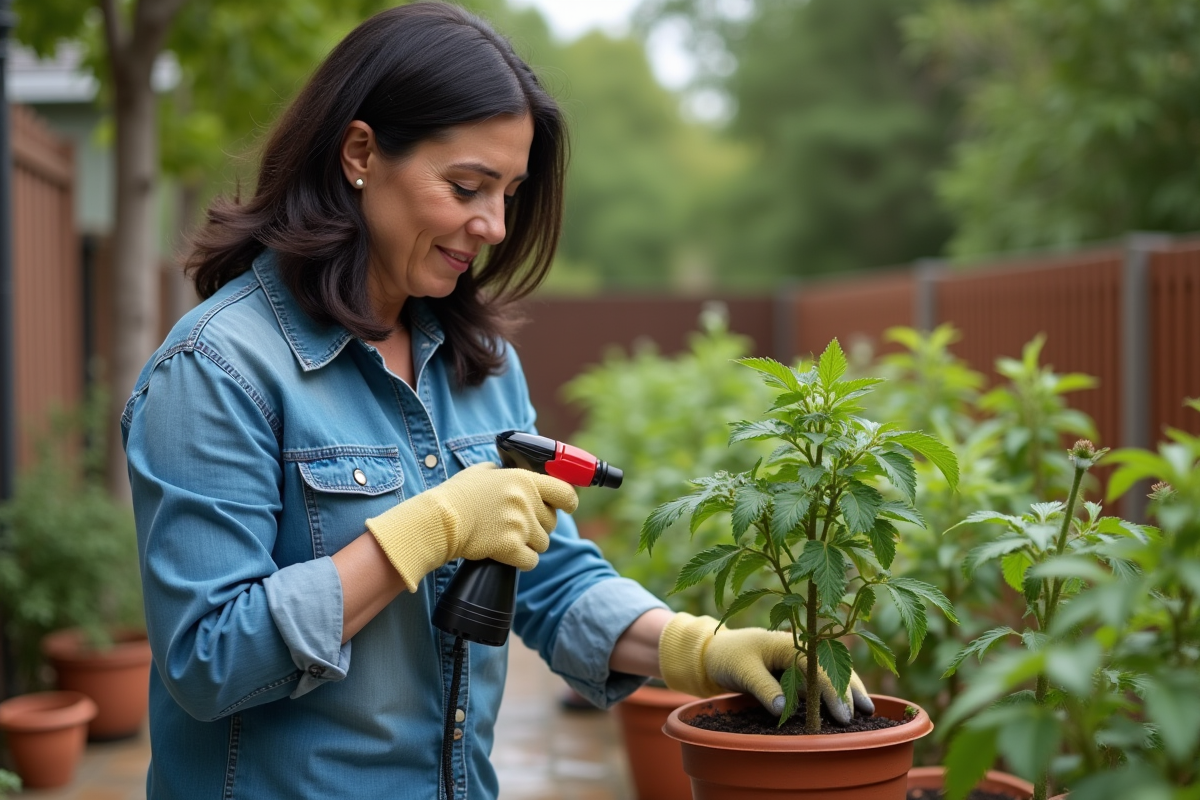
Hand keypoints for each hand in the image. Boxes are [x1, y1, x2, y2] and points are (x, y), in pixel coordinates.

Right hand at [365, 462, 578, 591]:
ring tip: (508, 538)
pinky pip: (530, 561)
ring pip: (543, 543)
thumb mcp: (483, 472)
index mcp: (525, 480)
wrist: (440, 519)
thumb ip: (503, 471)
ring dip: (529, 544)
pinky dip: (522, 561)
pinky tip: (508, 554)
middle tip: (518, 525)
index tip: (565, 507)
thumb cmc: (458, 495)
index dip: (568, 502)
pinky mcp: (510, 547)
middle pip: (552, 522)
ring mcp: (520, 525)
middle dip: (538, 526)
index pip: (566, 492)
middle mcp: (526, 501)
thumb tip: (510, 471)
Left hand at [657, 612, 873, 724]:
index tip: (843, 715)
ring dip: (849, 688)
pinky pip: (821, 677)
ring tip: (866, 710)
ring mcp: (801, 656)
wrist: (715, 650)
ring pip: (832, 671)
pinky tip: (847, 704)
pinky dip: (836, 689)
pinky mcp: (797, 667)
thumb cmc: (728, 657)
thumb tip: (782, 709)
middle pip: (834, 666)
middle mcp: (801, 646)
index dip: (833, 691)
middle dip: (851, 688)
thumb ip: (763, 688)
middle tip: (866, 713)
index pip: (819, 668)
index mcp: (790, 643)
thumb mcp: (742, 671)